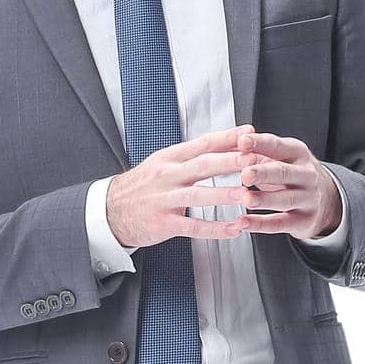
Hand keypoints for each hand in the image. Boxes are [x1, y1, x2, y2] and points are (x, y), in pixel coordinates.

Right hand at [105, 124, 254, 247]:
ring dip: (225, 195)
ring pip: (198, 196)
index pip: (203, 143)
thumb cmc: (144, 185)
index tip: (250, 133)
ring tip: (247, 195)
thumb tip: (227, 142)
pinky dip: (216, 229)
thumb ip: (193, 154)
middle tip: (254, 160)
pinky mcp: (164, 223)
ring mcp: (165, 200)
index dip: (227, 138)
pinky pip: (193, 227)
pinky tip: (235, 229)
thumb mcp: (164, 162)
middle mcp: (168, 175)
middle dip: (230, 162)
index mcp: (171, 158)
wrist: (110, 210)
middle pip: (203, 165)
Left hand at [225, 132, 343, 239]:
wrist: (326, 200)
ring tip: (246, 199)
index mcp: (298, 153)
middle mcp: (306, 174)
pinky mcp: (303, 221)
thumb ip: (258, 152)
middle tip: (245, 174)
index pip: (278, 146)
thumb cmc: (291, 175)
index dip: (259, 143)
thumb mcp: (281, 158)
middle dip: (263, 173)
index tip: (242, 142)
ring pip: (284, 199)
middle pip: (283, 172)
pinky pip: (279, 223)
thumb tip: (232, 145)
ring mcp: (308, 198)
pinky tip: (242, 222)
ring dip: (263, 200)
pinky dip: (259, 224)